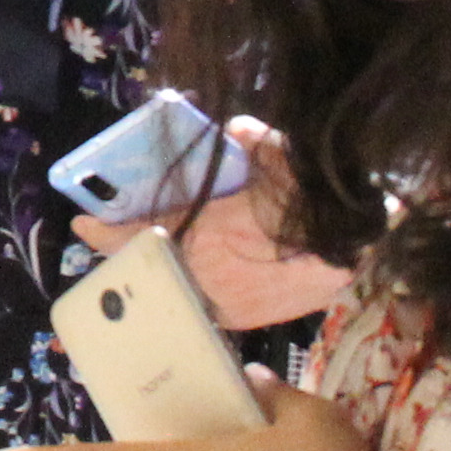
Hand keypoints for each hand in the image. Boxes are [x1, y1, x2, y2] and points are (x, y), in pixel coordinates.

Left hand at [73, 122, 353, 331]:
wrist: (367, 244)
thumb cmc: (319, 195)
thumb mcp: (281, 151)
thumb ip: (249, 138)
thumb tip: (234, 131)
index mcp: (205, 232)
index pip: (139, 234)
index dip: (105, 230)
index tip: (83, 223)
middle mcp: (207, 273)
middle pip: (150, 269)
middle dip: (127, 254)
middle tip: (113, 240)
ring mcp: (227, 302)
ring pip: (176, 292)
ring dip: (161, 277)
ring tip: (152, 261)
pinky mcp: (250, 319)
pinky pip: (208, 308)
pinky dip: (195, 293)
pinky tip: (196, 281)